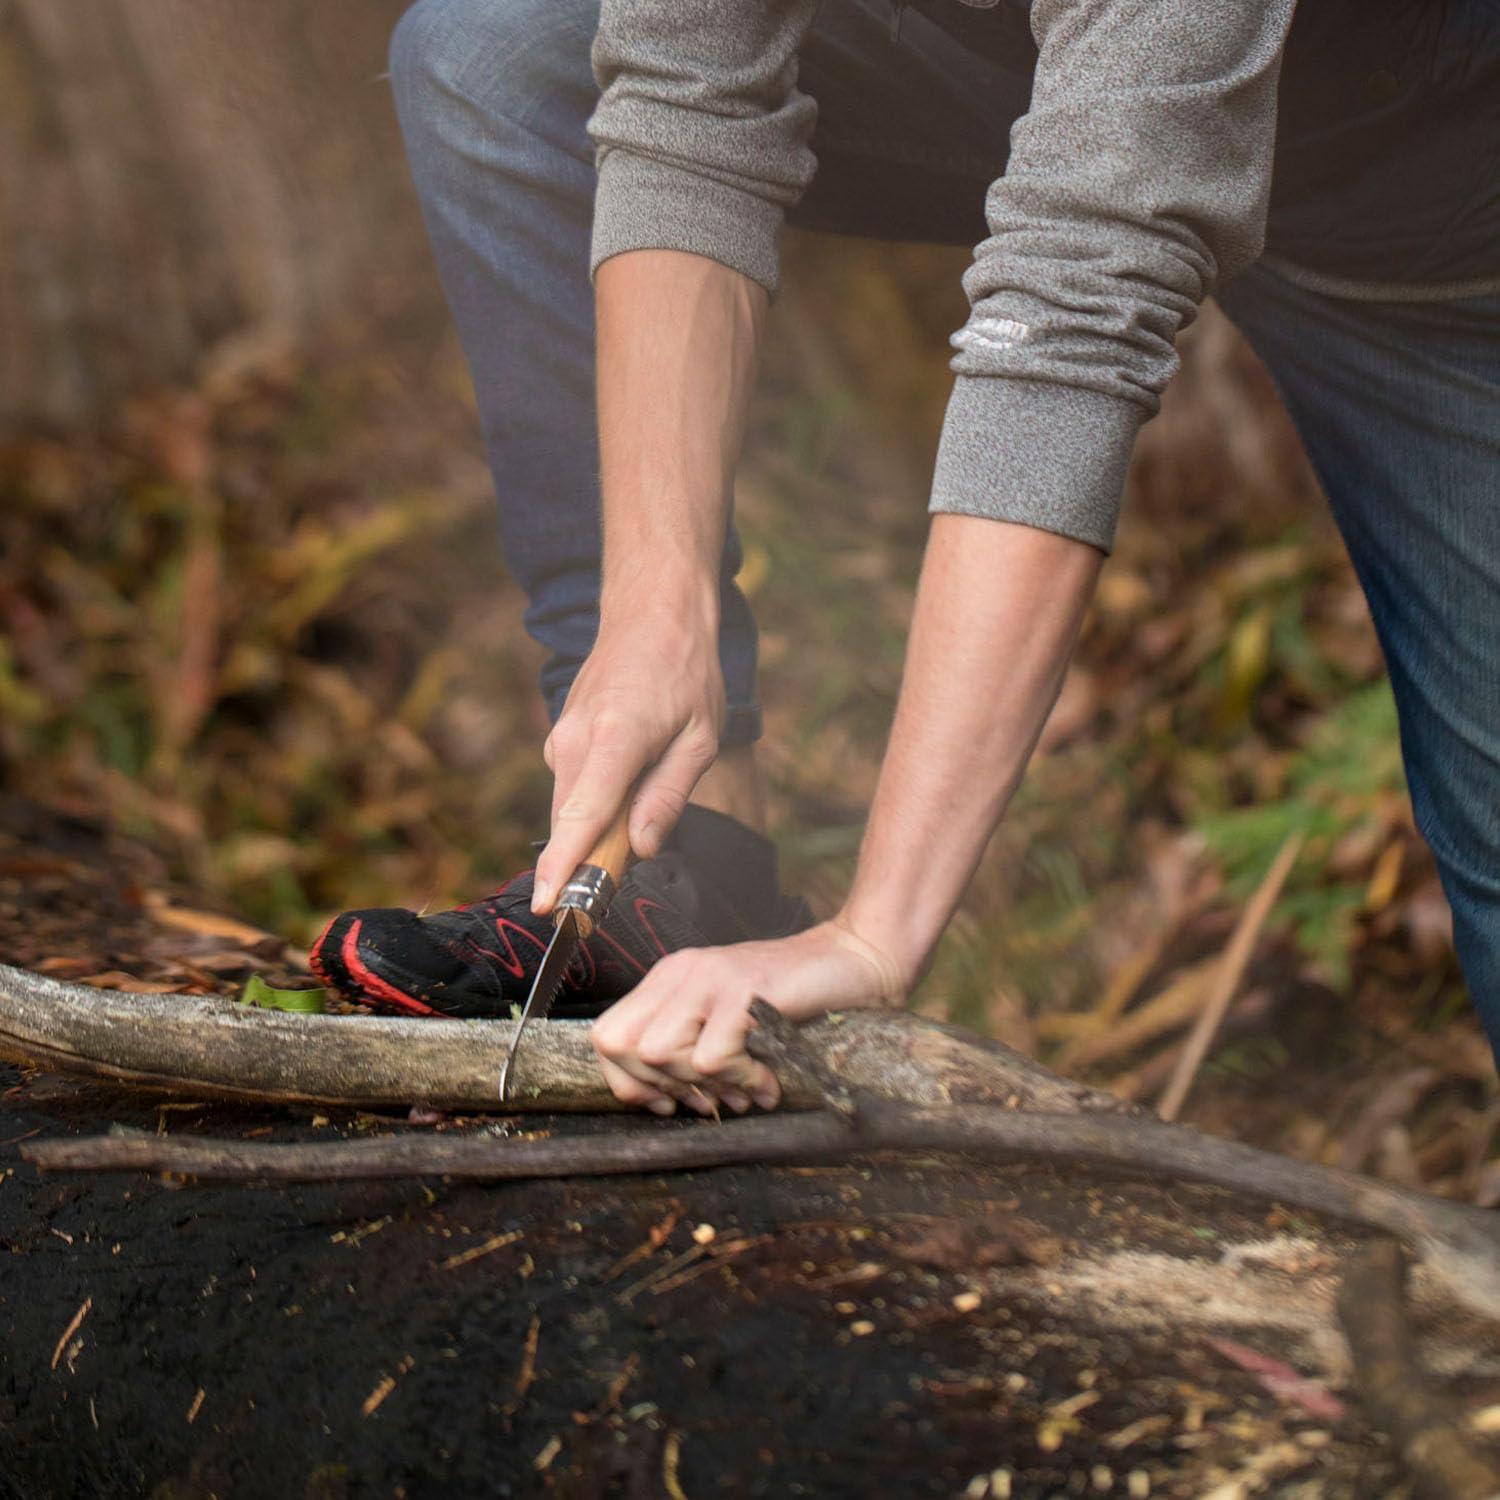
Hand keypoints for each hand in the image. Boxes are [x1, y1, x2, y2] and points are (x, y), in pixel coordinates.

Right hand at [535, 609, 722, 913]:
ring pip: (570, 809)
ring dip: (598, 829)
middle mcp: (575, 740)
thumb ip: (668, 796)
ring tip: (645, 800)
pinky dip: (595, 804)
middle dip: (592, 861)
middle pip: (572, 825)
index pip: (581, 818)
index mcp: (614, 740)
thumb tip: (640, 848)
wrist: (650, 612)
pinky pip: (574, 789)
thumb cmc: (685, 672)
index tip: (548, 906)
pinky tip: (631, 778)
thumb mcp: (700, 739)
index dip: (563, 868)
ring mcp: (562, 737)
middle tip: (630, 868)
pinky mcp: (560, 738)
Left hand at [590, 918, 907, 1114]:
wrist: (854, 958)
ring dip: (704, 1085)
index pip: (606, 1036)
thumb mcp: (728, 1021)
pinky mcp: (742, 988)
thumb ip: (690, 1048)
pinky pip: (711, 1056)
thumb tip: (662, 1103)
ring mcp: (709, 976)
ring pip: (659, 1052)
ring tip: (746, 1086)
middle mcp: (680, 972)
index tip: (670, 1101)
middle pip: (622, 1046)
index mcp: (668, 979)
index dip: (628, 1081)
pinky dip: (740, 1081)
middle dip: (661, 1086)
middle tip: (709, 1098)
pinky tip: (768, 1079)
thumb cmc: (794, 1000)